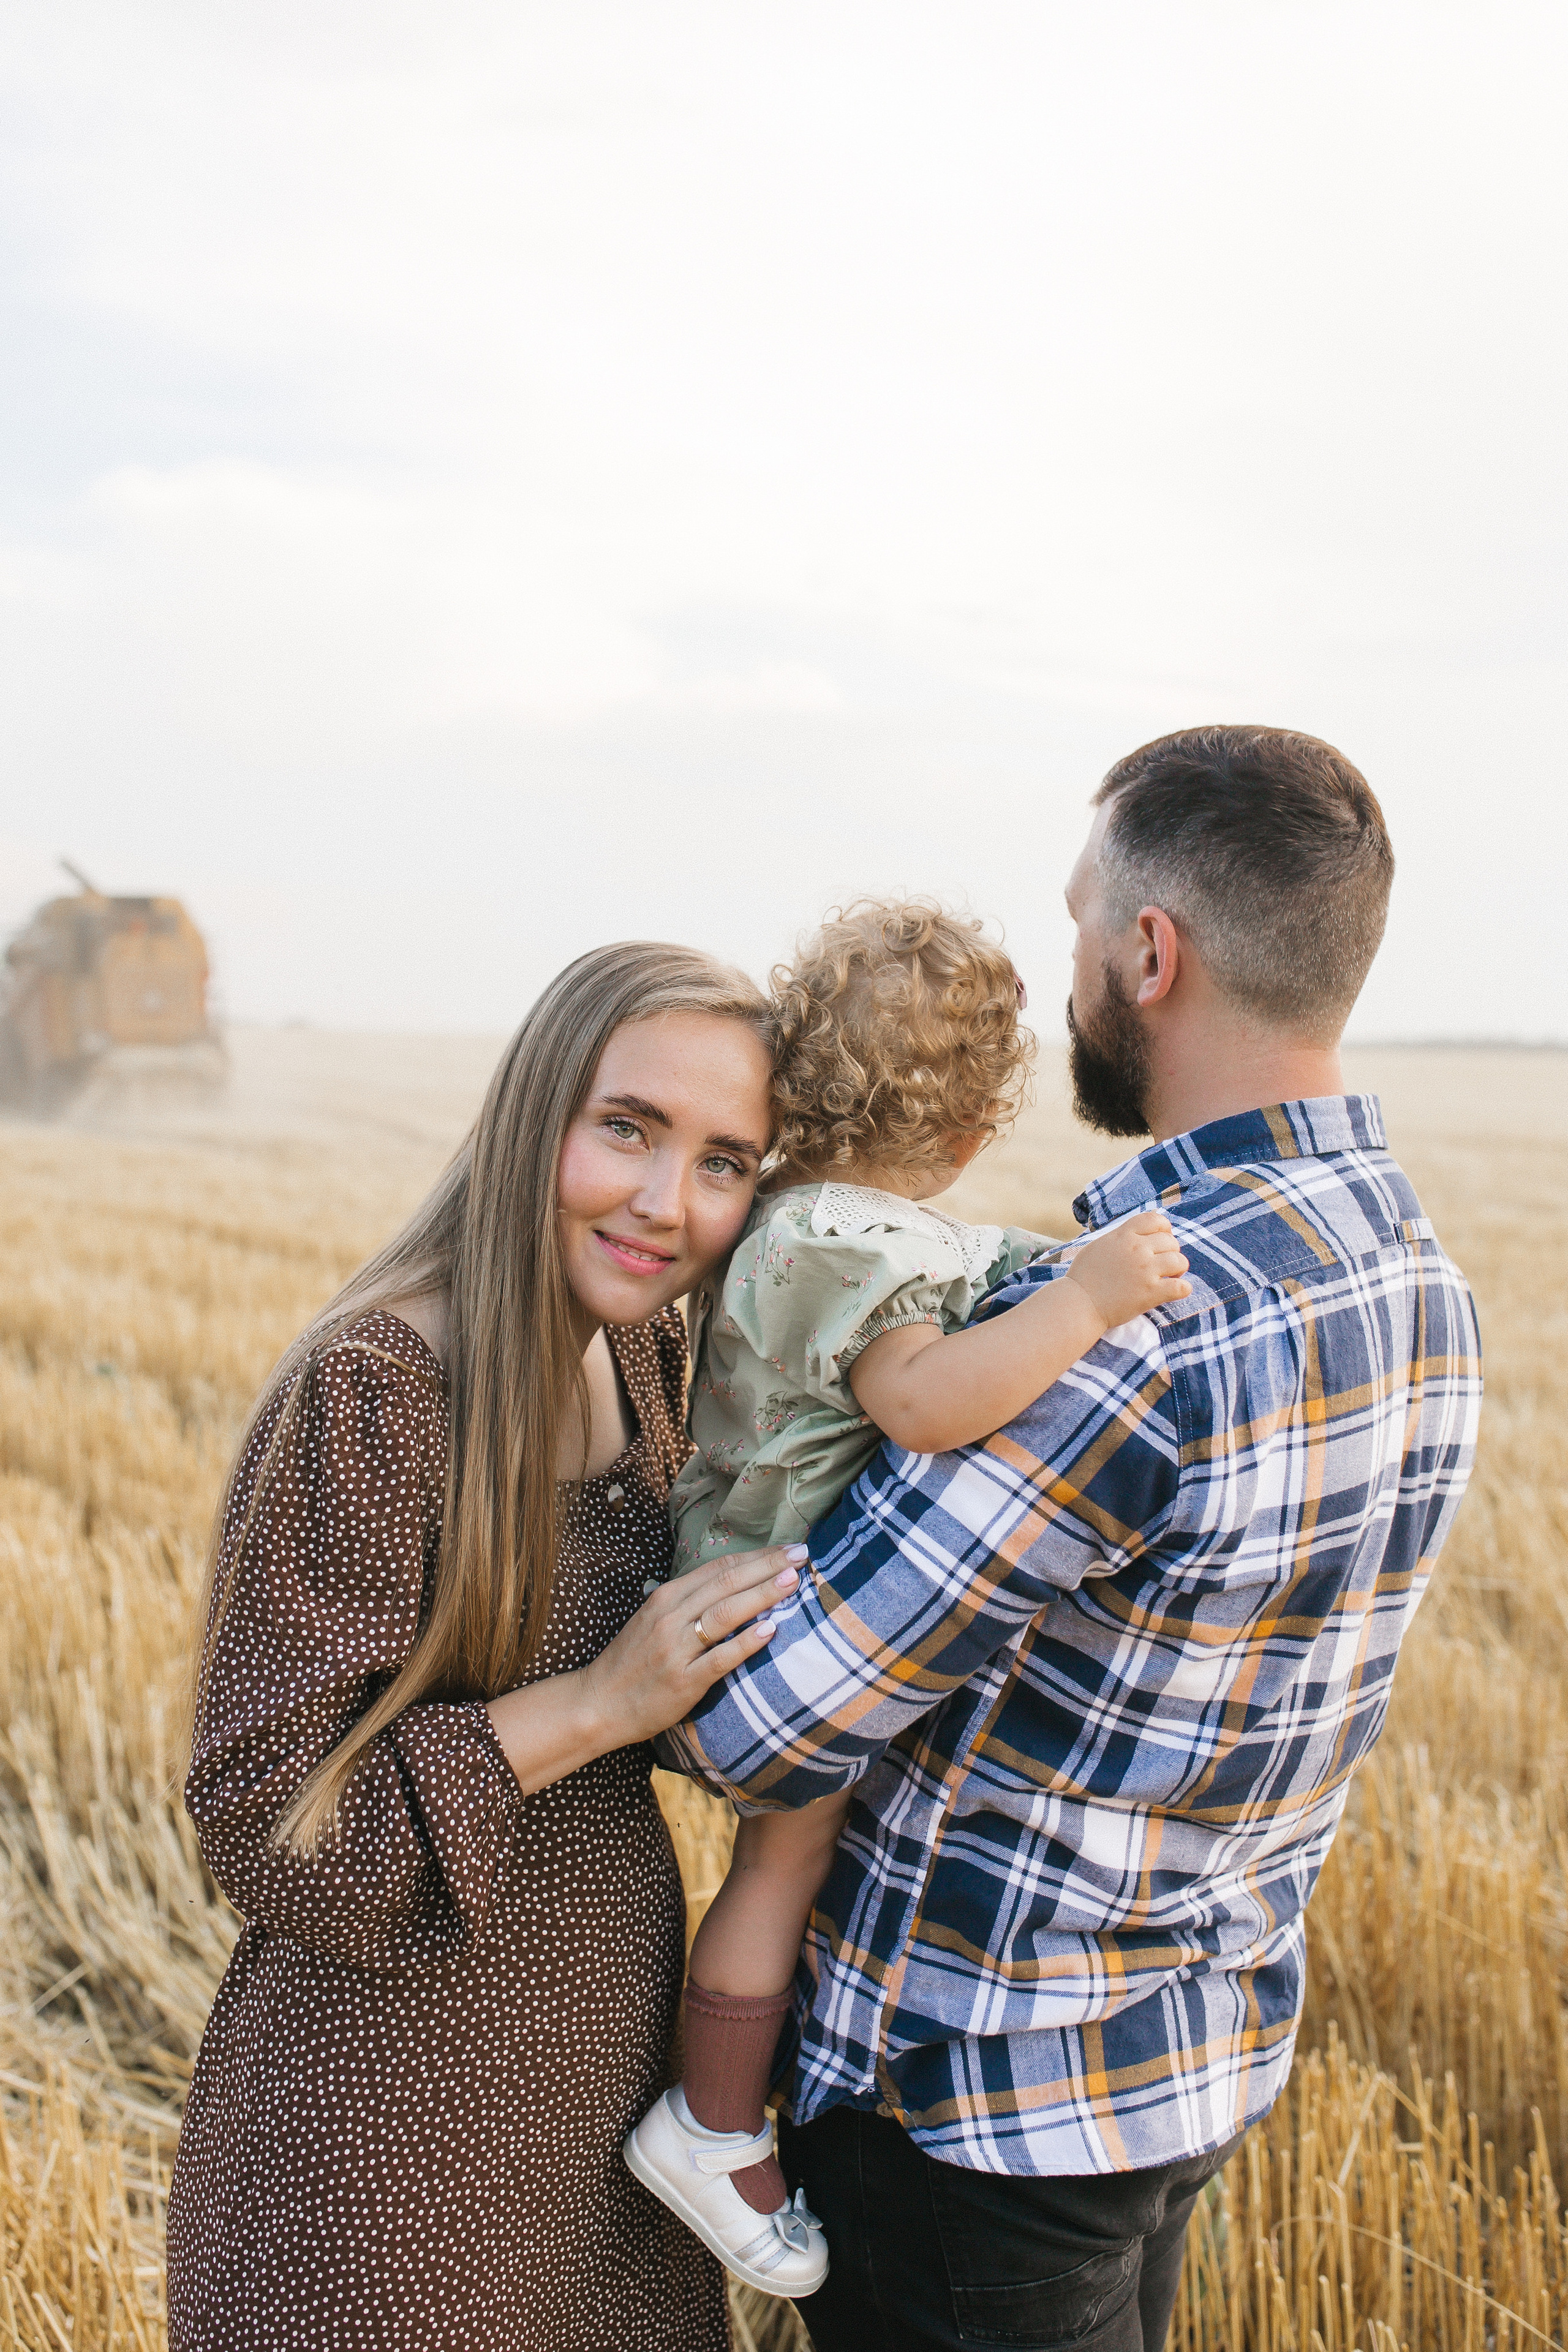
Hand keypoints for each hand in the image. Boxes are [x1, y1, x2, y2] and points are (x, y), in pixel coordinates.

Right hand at [575, 1544, 804, 1750]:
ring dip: (763, 1595)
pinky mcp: (683, 1681)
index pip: (719, 1568)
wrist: (599, 1702)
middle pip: (727, 1583)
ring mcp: (676, 1648)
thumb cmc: (633, 1660)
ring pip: (726, 1613)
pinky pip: (720, 1658)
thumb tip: (736, 1584)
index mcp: (666, 1597)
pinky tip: (770, 1630)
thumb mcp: (654, 1619)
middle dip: (767, 1567)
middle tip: (802, 1555)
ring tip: (793, 1582)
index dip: (756, 1556)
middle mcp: (671, 1617)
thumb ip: (689, 1602)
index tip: (787, 1548)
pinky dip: (746, 1642)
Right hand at [1062, 1211, 1190, 1331]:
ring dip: (1178, 1269)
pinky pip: (1182, 1287)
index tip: (1160, 1240)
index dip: (1164, 1228)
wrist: (1079, 1304)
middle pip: (1171, 1241)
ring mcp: (1146, 1271)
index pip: (1156, 1220)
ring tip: (1170, 1276)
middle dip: (1170, 1252)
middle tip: (1163, 1264)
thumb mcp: (1098, 1245)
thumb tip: (1133, 1233)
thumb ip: (1118, 1237)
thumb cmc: (1083, 1277)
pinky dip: (1182, 1289)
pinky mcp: (1151, 1293)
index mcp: (1124, 1235)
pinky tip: (1174, 1291)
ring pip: (1180, 1261)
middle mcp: (1138, 1249)